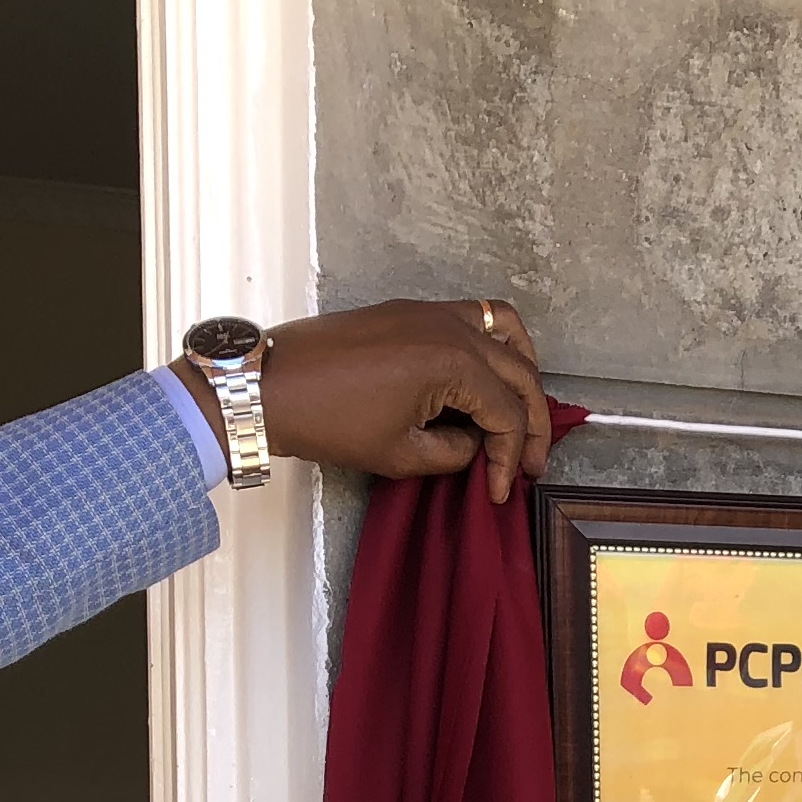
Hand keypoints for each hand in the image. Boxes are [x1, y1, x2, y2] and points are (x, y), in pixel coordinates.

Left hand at [180, 296, 562, 501]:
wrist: (270, 386)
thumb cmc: (328, 420)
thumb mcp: (401, 455)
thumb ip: (454, 452)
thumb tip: (473, 445)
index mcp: (454, 363)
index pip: (506, 413)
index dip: (509, 458)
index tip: (499, 490)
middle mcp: (451, 328)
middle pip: (520, 373)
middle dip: (530, 423)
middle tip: (528, 461)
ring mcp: (431, 312)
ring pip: (507, 331)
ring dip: (523, 371)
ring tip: (523, 408)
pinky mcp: (411, 311)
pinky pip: (474, 314)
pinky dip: (494, 342)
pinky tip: (488, 372)